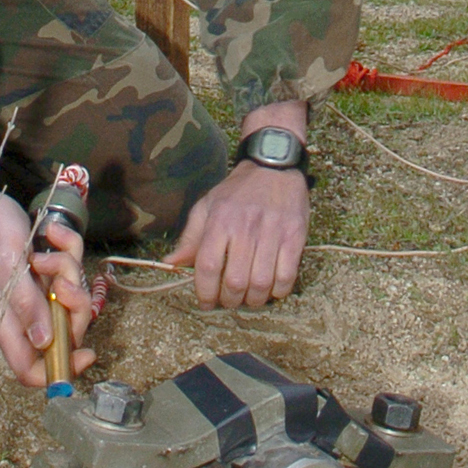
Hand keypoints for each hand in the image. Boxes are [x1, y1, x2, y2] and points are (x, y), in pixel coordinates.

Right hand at [0, 100, 94, 386]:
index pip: (30, 369)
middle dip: (74, 306)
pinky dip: (67, 250)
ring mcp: (32, 293)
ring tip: (48, 252)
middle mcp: (20, 314)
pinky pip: (68, 269)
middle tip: (65, 281)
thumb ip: (25, 303)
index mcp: (5, 323)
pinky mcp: (41, 272)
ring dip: (68, 271)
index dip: (60, 369)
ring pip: (69, 298)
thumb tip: (43, 343)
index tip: (88, 352)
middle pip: (62, 333)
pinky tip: (52, 234)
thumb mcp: (8, 265)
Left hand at [167, 99, 309, 308]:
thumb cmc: (237, 191)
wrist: (273, 165)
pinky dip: (278, 292)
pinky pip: (287, 276)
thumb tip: (171, 263)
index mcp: (221, 220)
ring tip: (248, 298)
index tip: (205, 302)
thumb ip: (190, 237)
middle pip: (235, 281)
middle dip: (229, 300)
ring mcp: (273, 232)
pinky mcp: (296, 235)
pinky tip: (271, 289)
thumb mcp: (207, 206)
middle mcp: (246, 226)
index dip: (205, 292)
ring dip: (253, 300)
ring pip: (262, 283)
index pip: (208, 266)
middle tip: (228, 301)